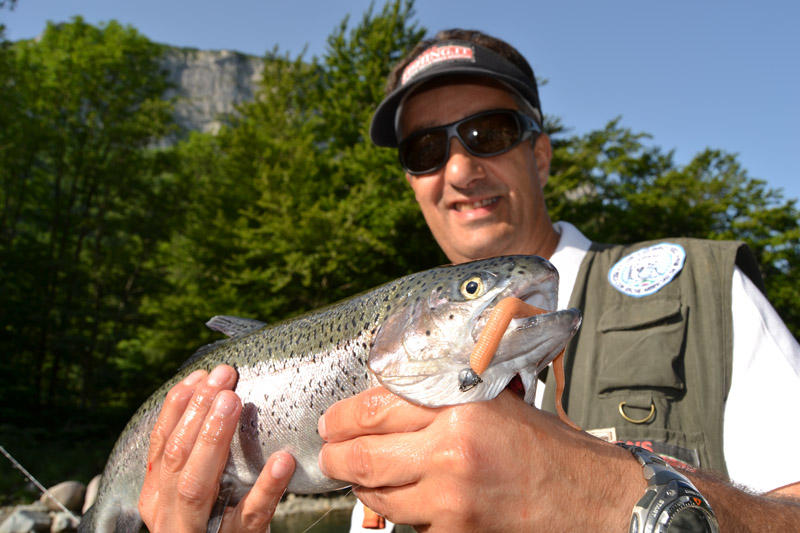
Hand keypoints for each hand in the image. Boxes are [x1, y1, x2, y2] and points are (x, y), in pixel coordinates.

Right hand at [139, 365, 294, 532]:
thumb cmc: (214, 524)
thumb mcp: (195, 493)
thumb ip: (197, 456)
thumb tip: (212, 394)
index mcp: (157, 496)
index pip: (161, 444)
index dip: (178, 407)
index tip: (199, 375)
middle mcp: (169, 515)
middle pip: (176, 459)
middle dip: (197, 413)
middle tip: (224, 378)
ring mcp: (200, 532)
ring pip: (198, 485)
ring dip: (215, 439)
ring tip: (237, 403)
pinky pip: (251, 515)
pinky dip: (267, 486)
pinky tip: (283, 460)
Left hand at [317, 386, 641, 531]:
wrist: (585, 498)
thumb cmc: (542, 445)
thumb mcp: (493, 401)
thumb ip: (440, 396)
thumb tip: (381, 399)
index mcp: (458, 409)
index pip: (375, 410)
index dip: (341, 418)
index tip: (331, 423)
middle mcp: (449, 453)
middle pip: (364, 458)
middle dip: (336, 458)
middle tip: (328, 454)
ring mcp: (449, 501)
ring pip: (378, 498)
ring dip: (362, 488)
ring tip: (360, 477)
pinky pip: (407, 523)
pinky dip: (398, 512)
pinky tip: (403, 499)